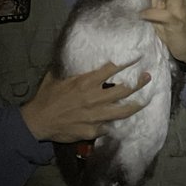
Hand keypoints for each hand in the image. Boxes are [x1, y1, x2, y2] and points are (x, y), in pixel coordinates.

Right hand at [21, 61, 149, 142]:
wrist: (38, 121)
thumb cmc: (46, 97)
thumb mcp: (56, 77)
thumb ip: (68, 68)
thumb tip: (70, 55)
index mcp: (86, 82)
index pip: (111, 69)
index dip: (126, 63)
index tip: (137, 58)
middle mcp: (94, 98)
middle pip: (124, 89)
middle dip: (139, 83)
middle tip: (147, 77)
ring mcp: (96, 116)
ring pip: (123, 111)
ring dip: (137, 105)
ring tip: (146, 100)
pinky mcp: (93, 130)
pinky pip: (109, 126)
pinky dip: (115, 123)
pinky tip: (123, 121)